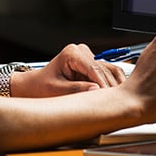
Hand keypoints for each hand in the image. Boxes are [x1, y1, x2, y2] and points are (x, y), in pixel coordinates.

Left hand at [11, 43, 125, 97]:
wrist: (36, 85)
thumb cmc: (42, 86)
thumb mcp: (57, 90)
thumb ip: (76, 89)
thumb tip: (97, 91)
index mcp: (72, 53)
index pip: (94, 68)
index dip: (104, 85)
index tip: (109, 100)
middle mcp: (82, 51)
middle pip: (105, 69)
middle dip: (111, 87)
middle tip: (118, 104)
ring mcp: (89, 57)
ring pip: (110, 70)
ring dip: (116, 85)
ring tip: (120, 102)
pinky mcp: (93, 64)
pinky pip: (109, 73)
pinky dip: (114, 84)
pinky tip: (117, 97)